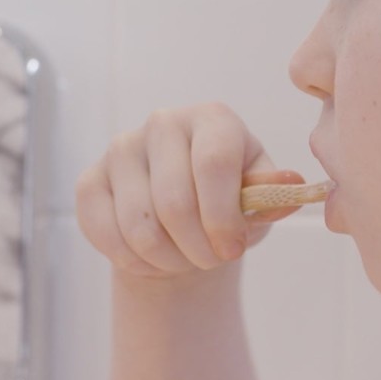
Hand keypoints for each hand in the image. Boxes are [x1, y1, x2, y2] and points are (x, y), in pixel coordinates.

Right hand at [76, 101, 305, 279]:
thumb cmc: (229, 204)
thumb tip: (289, 182)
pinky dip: (133, 260)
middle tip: (211, 261)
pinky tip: (153, 258)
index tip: (233, 251)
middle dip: (198, 249)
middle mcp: (164, 123)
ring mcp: (122, 148)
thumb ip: (272, 194)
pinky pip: (105, 232)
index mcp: (213, 119)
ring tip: (185, 259)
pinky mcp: (90, 179)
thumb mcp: (260, 199)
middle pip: (174, 202)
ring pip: (139, 225)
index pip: (213, 164)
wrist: (184, 220)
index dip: (223, 217)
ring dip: (167, 260)